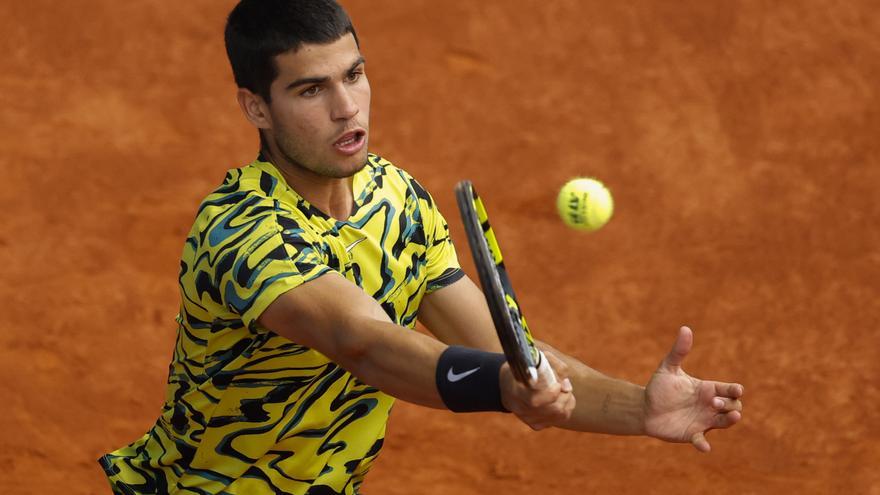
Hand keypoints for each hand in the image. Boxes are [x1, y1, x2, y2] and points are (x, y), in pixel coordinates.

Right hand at [500, 352, 575, 429]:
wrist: (508, 385)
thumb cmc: (523, 369)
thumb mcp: (534, 359)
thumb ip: (552, 364)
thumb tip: (566, 385)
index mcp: (516, 391)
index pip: (536, 401)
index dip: (552, 392)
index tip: (557, 383)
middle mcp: (521, 409)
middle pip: (554, 409)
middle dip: (565, 395)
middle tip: (563, 383)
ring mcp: (528, 419)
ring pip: (561, 414)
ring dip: (567, 400)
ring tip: (562, 390)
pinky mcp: (536, 425)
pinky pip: (560, 419)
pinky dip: (566, 407)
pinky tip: (559, 399)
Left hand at [643, 326, 743, 451]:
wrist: (645, 407)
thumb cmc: (659, 387)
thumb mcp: (668, 368)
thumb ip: (678, 351)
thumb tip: (685, 328)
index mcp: (708, 389)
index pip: (729, 390)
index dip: (735, 390)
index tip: (736, 389)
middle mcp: (710, 406)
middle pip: (733, 406)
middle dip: (730, 404)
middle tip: (715, 403)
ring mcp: (703, 421)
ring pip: (726, 422)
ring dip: (730, 420)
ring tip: (731, 417)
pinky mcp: (692, 434)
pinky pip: (702, 441)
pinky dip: (704, 444)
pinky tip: (705, 447)